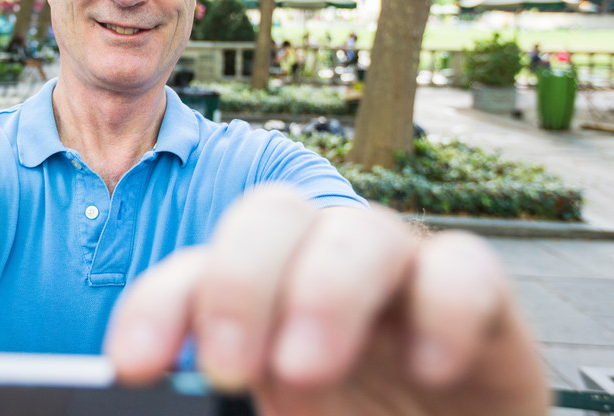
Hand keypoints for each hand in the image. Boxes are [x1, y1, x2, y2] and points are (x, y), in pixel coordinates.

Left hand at [104, 186, 548, 415]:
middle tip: (228, 366)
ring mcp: (400, 275)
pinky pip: (465, 266)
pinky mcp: (479, 299)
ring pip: (361, 229)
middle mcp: (321, 266)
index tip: (134, 366)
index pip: (193, 275)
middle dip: (239, 284)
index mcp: (260, 298)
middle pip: (269, 217)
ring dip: (326, 291)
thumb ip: (240, 404)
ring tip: (306, 370)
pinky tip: (429, 369)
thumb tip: (192, 401)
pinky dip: (444, 307)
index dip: (158, 307)